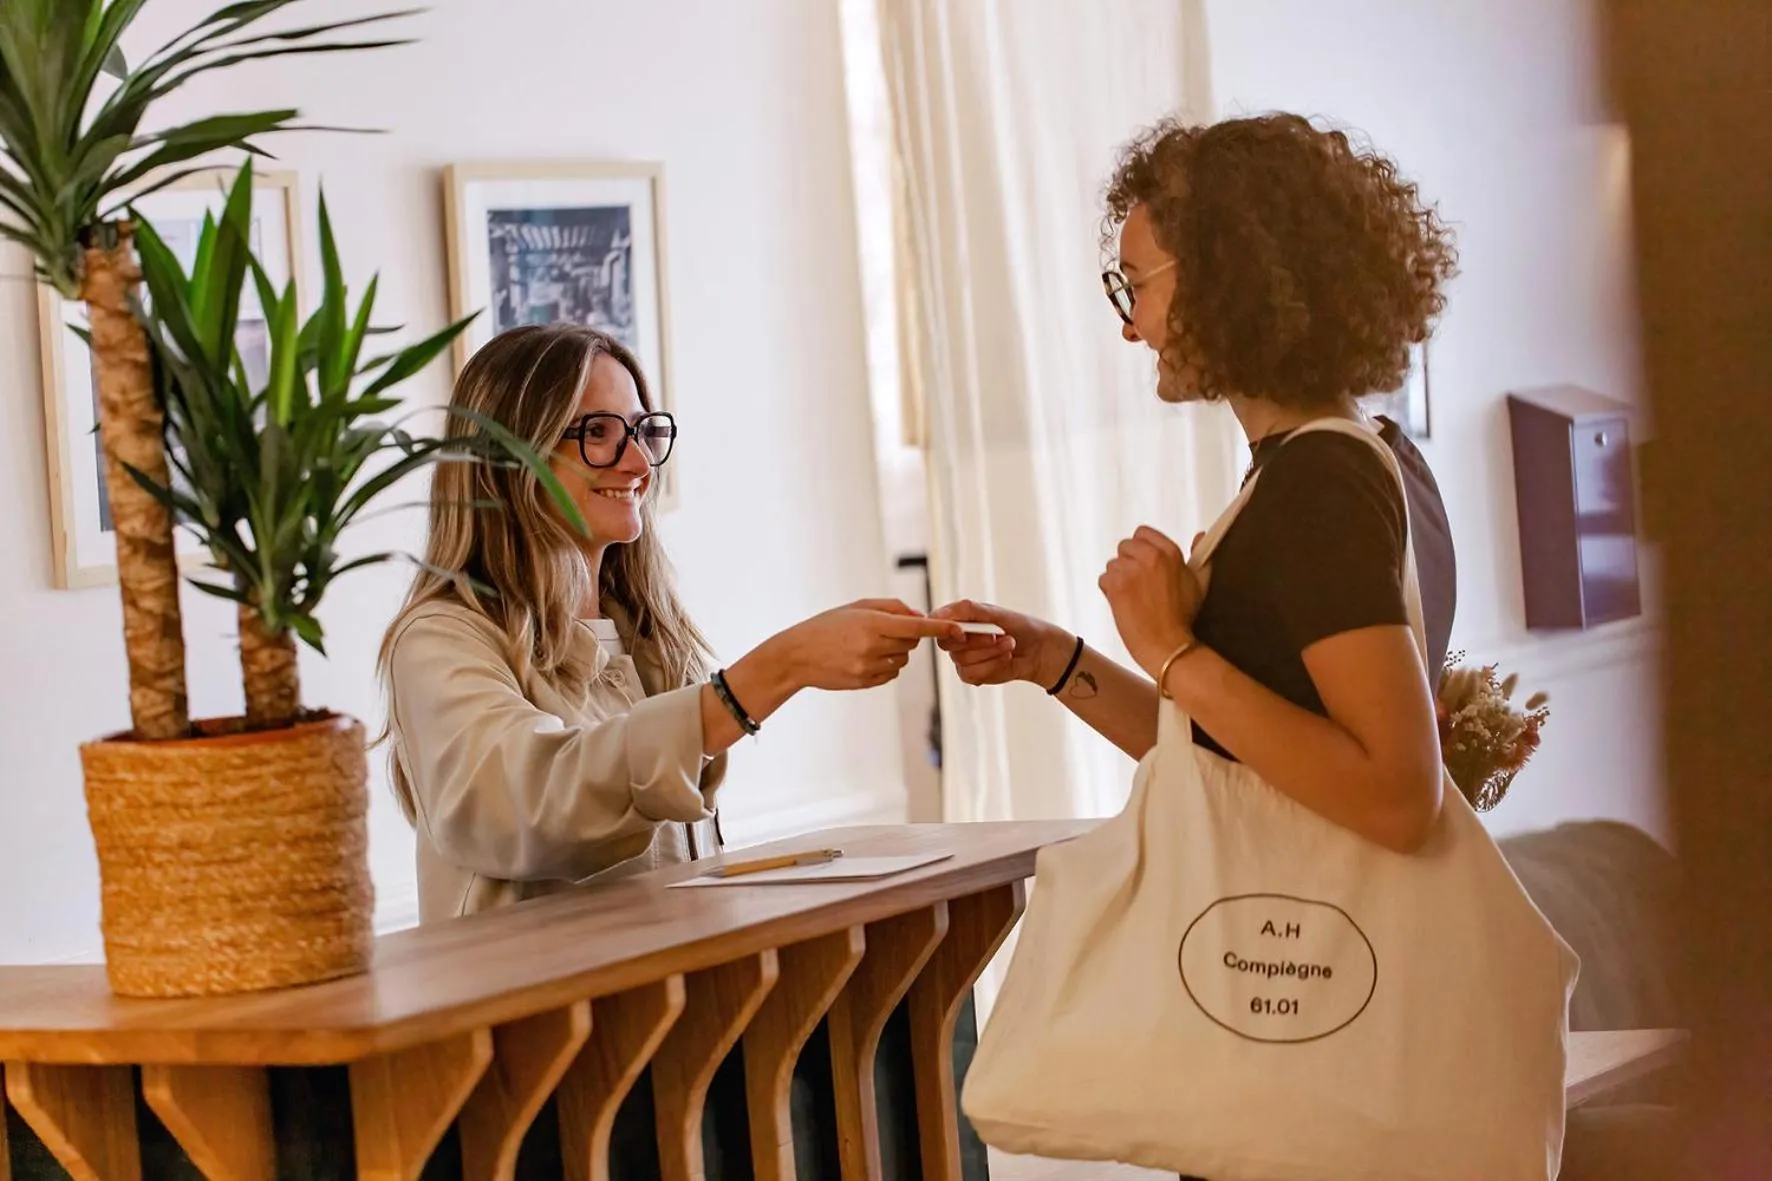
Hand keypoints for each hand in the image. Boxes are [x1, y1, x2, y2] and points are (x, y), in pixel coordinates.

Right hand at [776, 599, 958, 690]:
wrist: (798, 655)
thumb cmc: (829, 625)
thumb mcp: (857, 607)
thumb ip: (892, 608)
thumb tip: (919, 616)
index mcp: (872, 623)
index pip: (916, 626)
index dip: (940, 628)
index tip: (960, 630)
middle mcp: (873, 646)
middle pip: (911, 644)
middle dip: (907, 637)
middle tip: (883, 631)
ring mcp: (868, 667)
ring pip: (902, 661)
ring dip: (895, 652)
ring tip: (867, 645)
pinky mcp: (865, 683)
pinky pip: (890, 675)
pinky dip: (885, 666)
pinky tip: (862, 659)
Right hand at [930, 600, 1071, 688]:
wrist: (1039, 650)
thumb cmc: (1019, 626)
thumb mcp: (995, 613)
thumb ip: (967, 610)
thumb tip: (939, 614)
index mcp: (958, 618)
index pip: (936, 622)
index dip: (945, 628)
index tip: (963, 632)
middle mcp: (956, 638)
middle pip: (946, 643)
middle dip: (975, 640)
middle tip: (997, 635)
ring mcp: (962, 658)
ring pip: (961, 660)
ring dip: (989, 653)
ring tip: (1009, 644)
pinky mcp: (971, 674)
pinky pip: (970, 674)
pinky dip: (991, 666)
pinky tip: (1005, 659)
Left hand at [1098, 525, 1201, 677]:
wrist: (1167, 644)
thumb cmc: (1183, 617)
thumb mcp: (1200, 582)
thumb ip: (1200, 555)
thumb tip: (1200, 535)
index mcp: (1169, 552)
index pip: (1142, 533)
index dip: (1140, 548)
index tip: (1143, 563)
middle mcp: (1149, 556)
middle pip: (1124, 546)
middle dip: (1128, 562)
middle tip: (1138, 584)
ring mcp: (1130, 570)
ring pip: (1113, 564)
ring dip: (1118, 578)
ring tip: (1134, 597)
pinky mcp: (1116, 586)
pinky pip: (1104, 579)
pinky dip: (1109, 591)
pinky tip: (1124, 604)